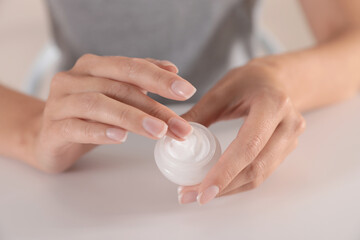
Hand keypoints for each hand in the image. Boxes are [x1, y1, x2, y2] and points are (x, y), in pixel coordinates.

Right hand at [33, 54, 195, 172]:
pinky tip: (121, 137)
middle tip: (178, 125)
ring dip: (132, 118)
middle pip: (118, 87)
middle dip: (153, 106)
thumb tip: (172, 71)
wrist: (47, 137)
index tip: (187, 90)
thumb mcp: (115, 95)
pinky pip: (77, 127)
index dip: (159, 78)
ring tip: (158, 132)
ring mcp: (59, 103)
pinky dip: (101, 131)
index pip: (129, 67)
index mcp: (92, 67)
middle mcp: (73, 79)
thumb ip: (139, 81)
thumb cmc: (87, 115)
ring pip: (98, 104)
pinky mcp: (52, 128)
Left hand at [178, 60, 305, 204]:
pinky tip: (217, 184)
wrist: (277, 80)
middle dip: (222, 187)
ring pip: (259, 175)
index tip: (202, 190)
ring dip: (229, 189)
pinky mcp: (286, 150)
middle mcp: (288, 125)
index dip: (225, 172)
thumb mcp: (221, 90)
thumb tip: (173, 137)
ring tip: (199, 193)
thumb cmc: (249, 80)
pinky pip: (261, 173)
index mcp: (272, 105)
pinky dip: (238, 182)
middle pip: (256, 167)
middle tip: (192, 196)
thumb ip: (198, 114)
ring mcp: (290, 140)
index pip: (248, 146)